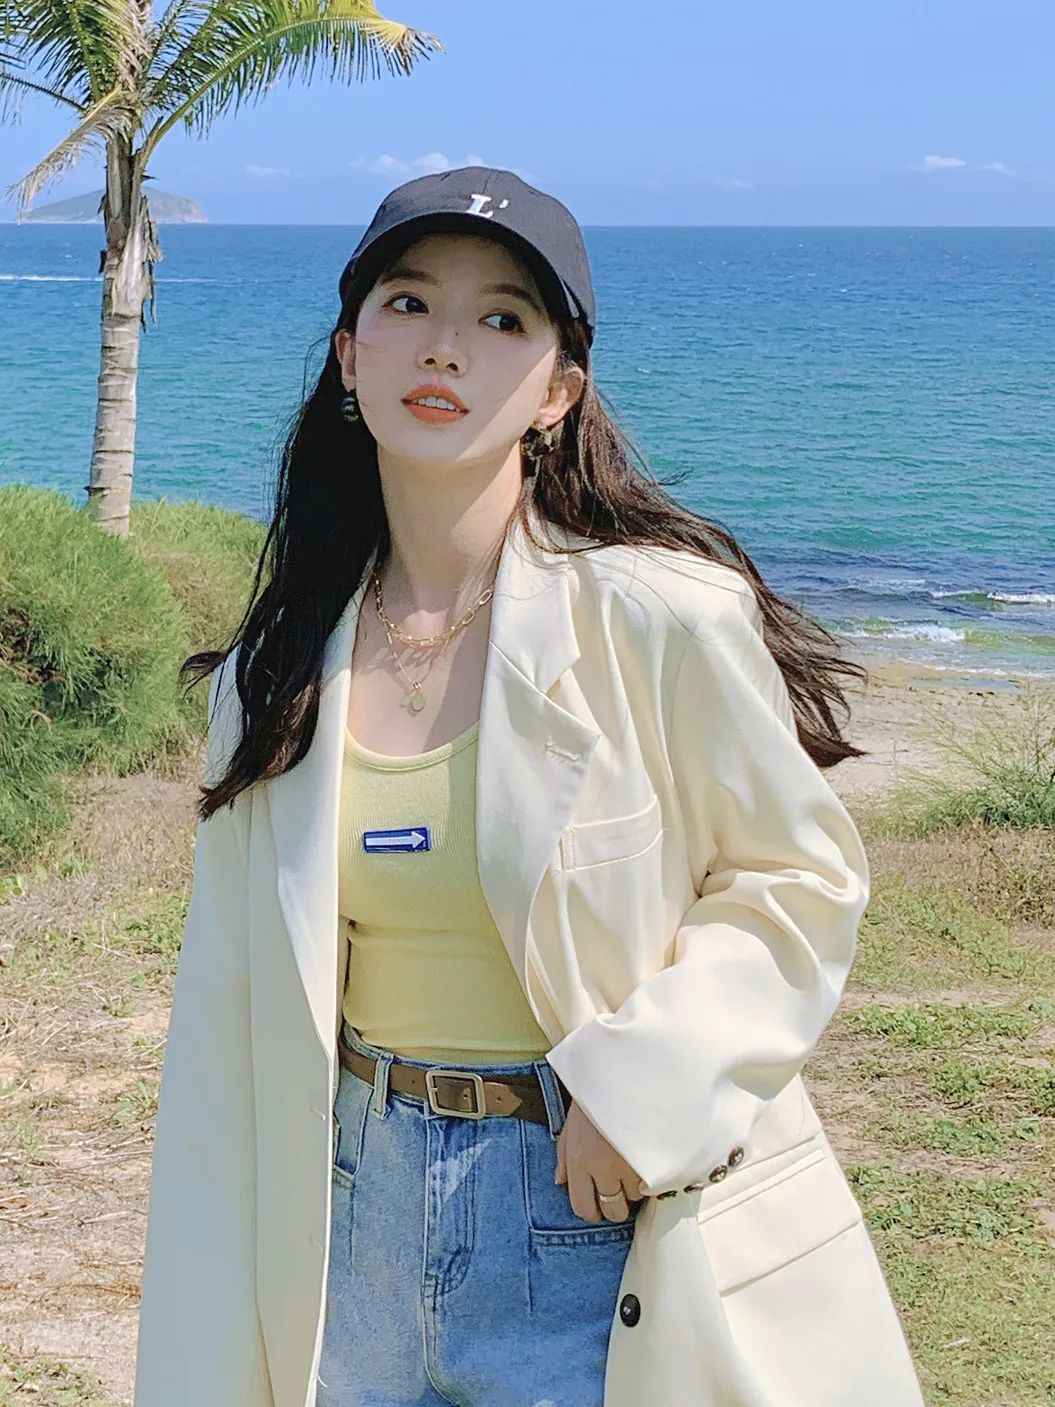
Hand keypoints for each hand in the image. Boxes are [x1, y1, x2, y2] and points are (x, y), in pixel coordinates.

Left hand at [554, 1100, 646, 1221]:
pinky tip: (647, 1161)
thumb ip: (563, 1157)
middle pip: (613, 1212)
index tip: (598, 1205)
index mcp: (579, 1160)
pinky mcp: (653, 1158)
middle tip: (619, 1191)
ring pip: (636, 1197)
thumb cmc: (594, 1095)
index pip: (583, 1208)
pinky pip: (654, 1183)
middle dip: (616, 1207)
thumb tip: (560, 1182)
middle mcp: (603, 1168)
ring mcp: (630, 1164)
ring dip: (635, 1187)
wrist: (622, 1070)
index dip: (592, 1211)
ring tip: (633, 1165)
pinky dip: (651, 1177)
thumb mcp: (570, 1124)